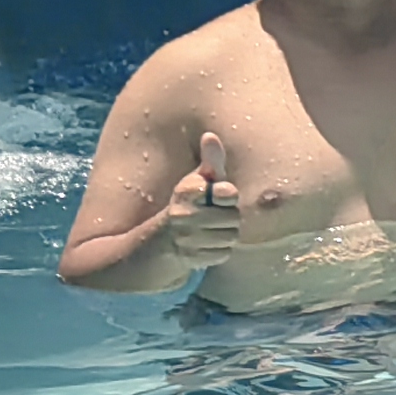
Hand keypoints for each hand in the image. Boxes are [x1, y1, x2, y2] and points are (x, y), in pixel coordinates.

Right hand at [163, 130, 243, 271]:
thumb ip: (210, 161)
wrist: (162, 240)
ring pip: (230, 236)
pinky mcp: (192, 259)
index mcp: (185, 192)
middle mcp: (183, 215)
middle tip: (214, 213)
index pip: (227, 192)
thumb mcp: (198, 179)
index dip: (227, 194)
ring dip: (225, 233)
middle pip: (233, 216)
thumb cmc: (190, 202)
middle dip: (228, 215)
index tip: (217, 194)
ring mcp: (187, 239)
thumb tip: (210, 135)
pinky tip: (205, 243)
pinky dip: (219, 249)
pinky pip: (223, 253)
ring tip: (210, 228)